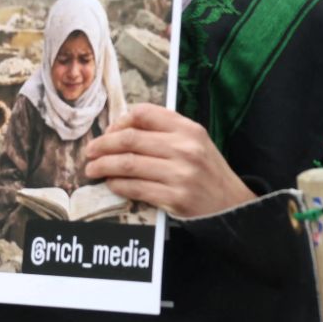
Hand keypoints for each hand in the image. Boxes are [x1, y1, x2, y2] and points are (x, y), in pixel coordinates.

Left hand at [84, 104, 253, 218]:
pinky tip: (111, 183)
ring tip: (92, 169)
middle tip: (89, 152)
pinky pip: (136, 188)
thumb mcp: (195, 142)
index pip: (144, 114)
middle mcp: (185, 148)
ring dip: (104, 166)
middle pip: (129, 139)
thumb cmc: (207, 172)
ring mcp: (181, 174)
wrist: (233, 207)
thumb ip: (164, 131)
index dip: (119, 122)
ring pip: (128, 164)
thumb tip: (120, 129)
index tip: (107, 132)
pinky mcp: (176, 199)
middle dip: (102, 145)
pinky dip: (118, 184)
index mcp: (188, 129)